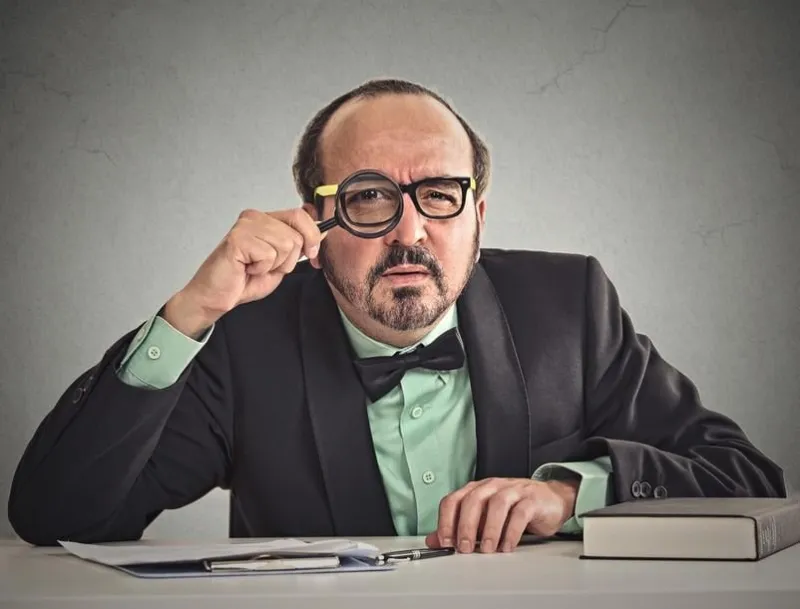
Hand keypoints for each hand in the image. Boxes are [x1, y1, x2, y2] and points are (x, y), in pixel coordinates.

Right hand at [164, 208, 322, 337]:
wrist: (216, 296)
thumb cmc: (244, 280)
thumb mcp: (281, 262)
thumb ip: (299, 246)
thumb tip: (322, 231)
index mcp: (266, 220)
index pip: (301, 215)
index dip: (312, 237)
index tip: (311, 255)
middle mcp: (255, 217)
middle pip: (296, 233)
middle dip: (289, 259)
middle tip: (268, 267)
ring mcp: (245, 226)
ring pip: (285, 244)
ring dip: (275, 265)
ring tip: (255, 267)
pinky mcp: (237, 238)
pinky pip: (268, 254)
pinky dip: (261, 268)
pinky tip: (246, 268)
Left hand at [424, 477, 578, 553]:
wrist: (550, 500)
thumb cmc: (514, 509)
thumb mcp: (483, 518)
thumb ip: (459, 527)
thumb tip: (434, 540)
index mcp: (476, 489)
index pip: (453, 500)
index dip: (446, 521)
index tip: (445, 542)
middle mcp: (492, 486)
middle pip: (473, 500)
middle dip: (465, 526)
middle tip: (464, 548)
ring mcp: (513, 490)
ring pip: (497, 504)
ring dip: (489, 529)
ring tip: (486, 549)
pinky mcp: (532, 500)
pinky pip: (520, 513)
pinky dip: (511, 532)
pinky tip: (507, 546)